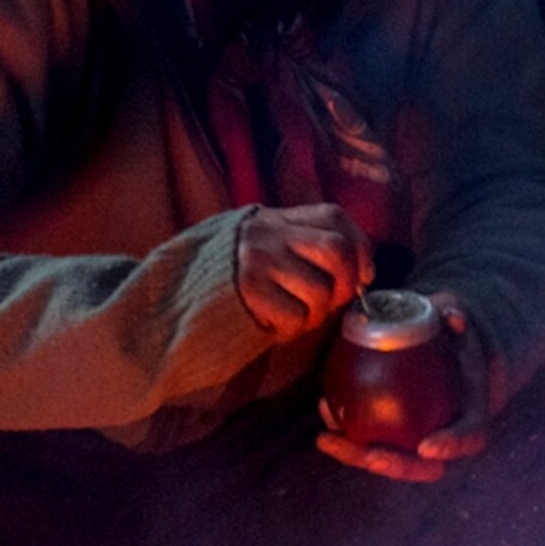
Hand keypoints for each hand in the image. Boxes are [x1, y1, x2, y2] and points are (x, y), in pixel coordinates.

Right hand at [235, 203, 372, 343]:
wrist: (181, 288)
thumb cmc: (241, 271)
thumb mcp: (271, 243)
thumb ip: (310, 245)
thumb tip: (363, 275)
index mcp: (280, 217)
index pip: (335, 218)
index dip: (360, 248)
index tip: (362, 274)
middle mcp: (270, 233)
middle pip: (336, 251)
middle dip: (346, 283)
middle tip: (333, 300)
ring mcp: (259, 260)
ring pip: (320, 291)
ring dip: (317, 313)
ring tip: (298, 313)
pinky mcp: (249, 291)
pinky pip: (295, 316)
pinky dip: (294, 328)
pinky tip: (277, 322)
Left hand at [317, 289, 487, 483]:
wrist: (445, 346)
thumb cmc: (452, 334)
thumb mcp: (457, 318)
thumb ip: (456, 317)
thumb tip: (453, 318)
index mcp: (471, 411)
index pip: (470, 436)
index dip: (452, 444)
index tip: (425, 447)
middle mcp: (446, 434)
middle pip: (425, 467)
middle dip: (396, 466)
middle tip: (370, 456)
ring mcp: (415, 438)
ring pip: (389, 459)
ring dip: (356, 454)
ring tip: (327, 439)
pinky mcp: (389, 432)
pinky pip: (367, 440)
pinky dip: (344, 430)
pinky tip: (323, 408)